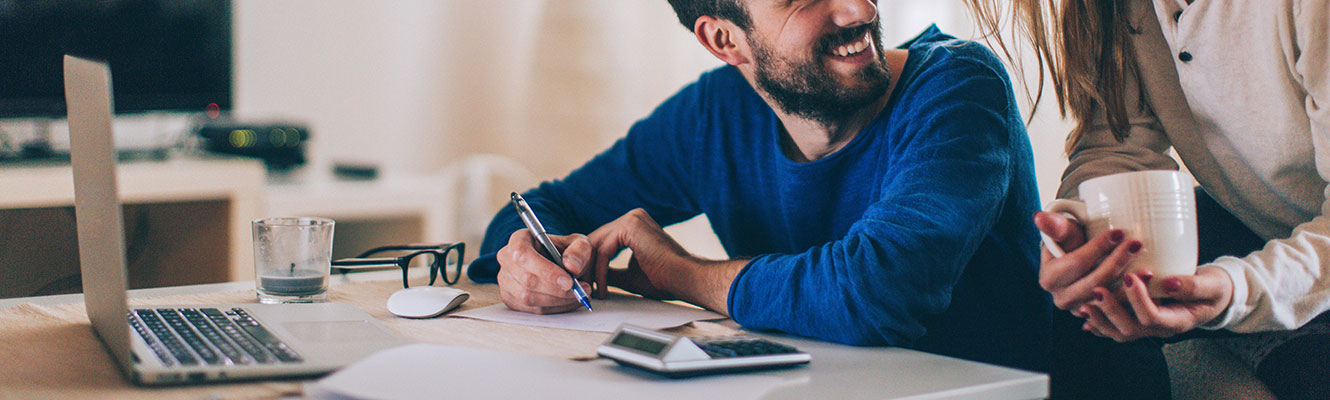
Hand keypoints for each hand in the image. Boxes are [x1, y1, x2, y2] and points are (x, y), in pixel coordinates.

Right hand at [495, 230, 594, 313]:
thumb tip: (571, 266)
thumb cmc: (569, 253)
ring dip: (557, 300)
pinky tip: (568, 300)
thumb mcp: (580, 245)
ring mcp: (506, 281)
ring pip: (528, 298)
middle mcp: (507, 259)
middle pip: (526, 280)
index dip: (545, 270)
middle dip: (555, 289)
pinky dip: (554, 308)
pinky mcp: (511, 299)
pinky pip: (532, 309)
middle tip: (578, 290)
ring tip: (577, 294)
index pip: (523, 254)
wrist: (567, 268)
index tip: (568, 281)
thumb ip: (579, 251)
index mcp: (520, 239)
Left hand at [587, 209, 693, 300]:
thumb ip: (611, 271)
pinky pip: (605, 249)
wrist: (684, 279)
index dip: (590, 262)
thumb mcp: (628, 275)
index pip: (602, 241)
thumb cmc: (664, 279)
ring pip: (597, 244)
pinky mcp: (631, 226)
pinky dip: (600, 270)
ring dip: (590, 269)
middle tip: (580, 287)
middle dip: (586, 265)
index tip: (585, 282)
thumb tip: (592, 274)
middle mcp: (633, 218)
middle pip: (596, 240)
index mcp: (634, 226)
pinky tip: (602, 287)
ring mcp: (632, 218)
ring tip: (589, 289)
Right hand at [1035, 211, 1141, 309]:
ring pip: (1106, 300)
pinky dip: (1133, 300)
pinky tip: (1147, 288)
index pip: (1077, 263)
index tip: (1119, 232)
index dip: (1098, 248)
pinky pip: (1117, 310)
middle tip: (1137, 244)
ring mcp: (1080, 310)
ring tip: (1148, 270)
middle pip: (1094, 282)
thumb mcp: (1063, 232)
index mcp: (1049, 279)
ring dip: (1129, 286)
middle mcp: (1061, 299)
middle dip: (1117, 263)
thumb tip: (1038, 216)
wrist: (1078, 261)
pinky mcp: (1098, 316)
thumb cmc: (1071, 243)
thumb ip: (1055, 225)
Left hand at [1079, 266, 1233, 341]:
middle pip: (1131, 329)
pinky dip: (1100, 322)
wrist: (1213, 295)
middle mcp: (1160, 329)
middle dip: (1111, 310)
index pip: (1153, 317)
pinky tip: (1085, 313)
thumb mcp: (1212, 286)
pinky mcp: (1139, 321)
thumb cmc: (1214, 289)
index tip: (1129, 276)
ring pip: (1119, 332)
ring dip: (1100, 319)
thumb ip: (1193, 286)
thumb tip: (1169, 283)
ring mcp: (1148, 328)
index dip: (1139, 300)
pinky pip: (1116, 328)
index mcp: (1178, 321)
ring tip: (1085, 303)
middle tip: (1097, 289)